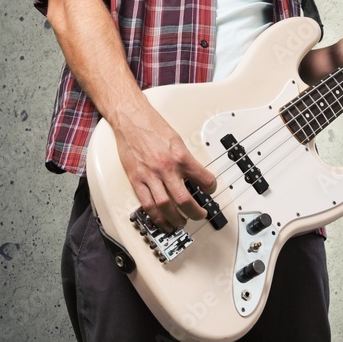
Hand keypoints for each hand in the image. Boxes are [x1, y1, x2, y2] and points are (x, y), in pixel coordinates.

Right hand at [111, 99, 217, 230]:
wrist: (131, 119)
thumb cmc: (152, 126)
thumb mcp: (177, 140)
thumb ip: (185, 158)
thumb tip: (194, 173)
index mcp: (180, 156)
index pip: (203, 178)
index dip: (211, 188)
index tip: (211, 191)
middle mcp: (166, 168)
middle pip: (183, 199)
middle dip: (195, 212)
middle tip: (200, 215)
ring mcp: (150, 175)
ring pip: (165, 206)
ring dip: (175, 219)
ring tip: (182, 222)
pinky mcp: (136, 180)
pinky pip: (147, 204)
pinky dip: (156, 216)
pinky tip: (162, 221)